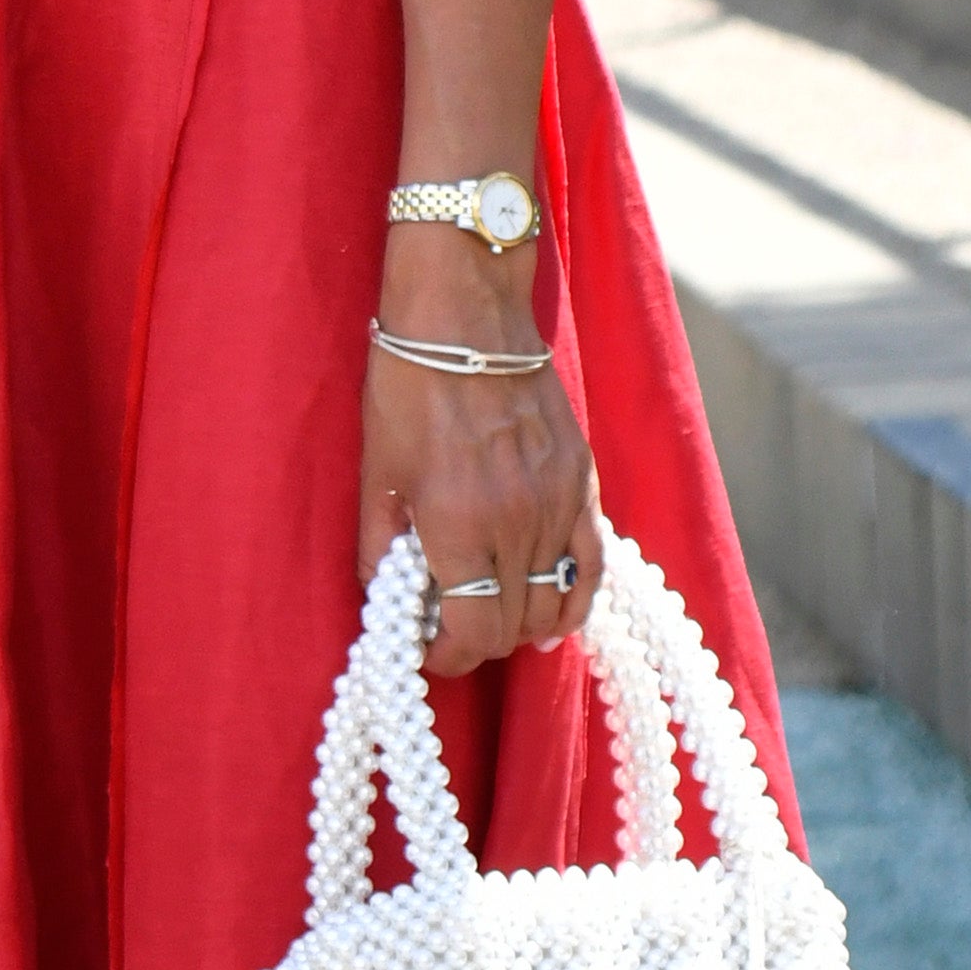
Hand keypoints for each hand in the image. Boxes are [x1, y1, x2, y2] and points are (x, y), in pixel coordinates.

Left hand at [360, 252, 600, 679]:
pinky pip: (593, 564)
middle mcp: (518, 522)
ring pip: (559, 603)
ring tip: (497, 618)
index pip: (471, 633)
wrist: (465, 311)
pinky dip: (576, 597)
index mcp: (459, 525)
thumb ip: (380, 549)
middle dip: (479, 643)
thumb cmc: (408, 385)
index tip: (428, 651)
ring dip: (525, 625)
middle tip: (452, 631)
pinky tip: (556, 611)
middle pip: (514, 627)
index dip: (447, 658)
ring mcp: (559, 502)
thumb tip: (387, 601)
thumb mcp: (377, 473)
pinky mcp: (584, 479)